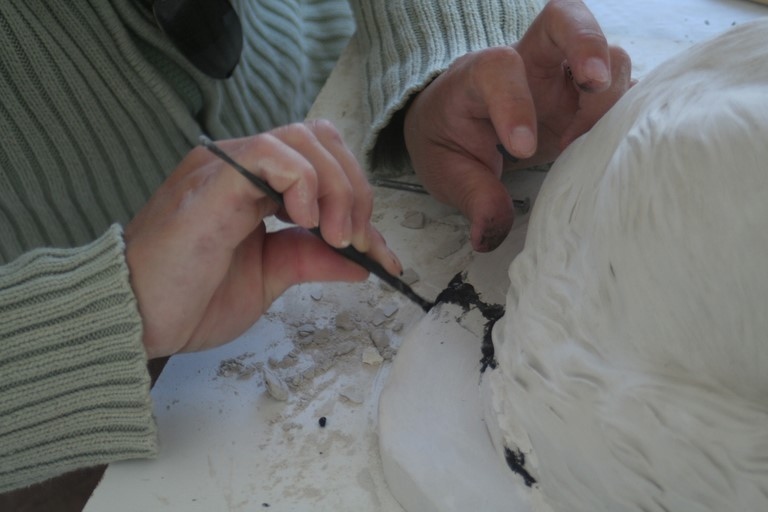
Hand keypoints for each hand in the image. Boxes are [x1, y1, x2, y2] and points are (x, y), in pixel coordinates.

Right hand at [125, 121, 401, 358]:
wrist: (137, 321)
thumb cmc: (191, 300)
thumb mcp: (272, 277)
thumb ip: (314, 258)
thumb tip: (363, 260)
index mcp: (256, 185)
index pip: (323, 163)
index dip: (359, 199)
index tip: (378, 252)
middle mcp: (241, 166)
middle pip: (321, 139)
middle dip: (356, 189)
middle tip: (358, 240)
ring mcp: (225, 168)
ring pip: (303, 139)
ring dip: (338, 186)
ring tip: (337, 235)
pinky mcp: (213, 180)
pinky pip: (271, 153)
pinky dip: (305, 183)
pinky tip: (305, 221)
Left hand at [404, 0, 631, 251]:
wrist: (456, 121)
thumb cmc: (449, 138)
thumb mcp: (445, 170)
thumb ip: (472, 196)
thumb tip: (489, 234)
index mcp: (480, 75)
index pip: (499, 68)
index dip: (515, 102)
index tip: (521, 150)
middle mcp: (528, 63)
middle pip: (564, 20)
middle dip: (587, 43)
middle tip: (595, 83)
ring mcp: (564, 76)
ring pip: (606, 55)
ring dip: (613, 94)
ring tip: (590, 142)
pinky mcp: (589, 98)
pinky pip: (624, 90)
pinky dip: (632, 112)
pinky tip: (619, 145)